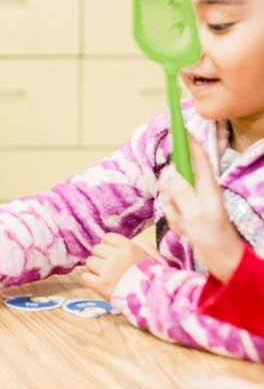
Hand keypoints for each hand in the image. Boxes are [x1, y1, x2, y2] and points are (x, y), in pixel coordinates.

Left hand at [81, 232, 156, 300]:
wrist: (155, 300)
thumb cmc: (156, 279)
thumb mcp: (155, 259)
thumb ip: (145, 247)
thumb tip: (136, 241)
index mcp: (129, 247)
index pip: (108, 238)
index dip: (109, 246)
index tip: (114, 255)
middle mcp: (116, 256)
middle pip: (96, 250)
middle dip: (102, 258)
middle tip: (110, 268)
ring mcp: (107, 271)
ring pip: (90, 262)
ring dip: (95, 269)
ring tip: (106, 278)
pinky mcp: (101, 285)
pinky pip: (85, 277)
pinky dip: (90, 281)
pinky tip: (99, 285)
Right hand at [159, 138, 243, 281]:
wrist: (221, 259)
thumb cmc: (213, 236)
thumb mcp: (194, 214)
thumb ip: (179, 192)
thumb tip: (167, 172)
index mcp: (207, 186)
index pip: (198, 158)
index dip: (189, 142)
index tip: (178, 128)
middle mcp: (200, 191)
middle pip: (176, 176)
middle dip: (170, 190)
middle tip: (175, 203)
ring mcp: (194, 202)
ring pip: (170, 194)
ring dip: (173, 210)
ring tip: (185, 223)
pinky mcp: (188, 213)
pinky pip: (172, 209)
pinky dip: (175, 220)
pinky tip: (186, 230)